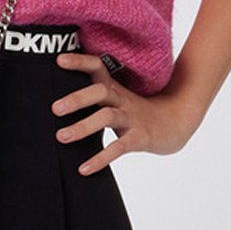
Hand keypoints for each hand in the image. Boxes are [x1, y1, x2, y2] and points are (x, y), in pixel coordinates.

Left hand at [53, 52, 201, 174]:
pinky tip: (84, 169)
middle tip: (54, 109)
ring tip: (61, 137)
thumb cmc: (138, 110)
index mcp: (114, 87)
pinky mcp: (139, 138)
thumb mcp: (118, 96)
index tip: (59, 60)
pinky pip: (119, 147)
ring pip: (107, 117)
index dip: (80, 62)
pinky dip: (100, 158)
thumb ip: (94, 94)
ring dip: (83, 126)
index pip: (97, 67)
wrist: (176, 123)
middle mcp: (121, 99)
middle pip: (99, 92)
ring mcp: (131, 118)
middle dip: (77, 99)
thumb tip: (58, 98)